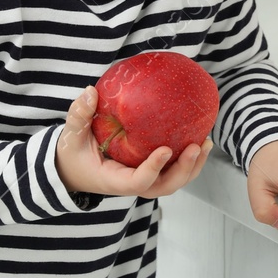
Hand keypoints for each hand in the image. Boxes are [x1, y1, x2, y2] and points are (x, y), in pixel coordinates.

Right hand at [55, 85, 214, 199]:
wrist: (74, 168)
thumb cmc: (73, 153)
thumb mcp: (70, 135)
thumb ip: (79, 114)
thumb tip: (90, 91)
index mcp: (113, 181)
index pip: (137, 182)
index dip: (153, 169)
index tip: (166, 150)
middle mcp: (132, 184)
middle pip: (164, 186)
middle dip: (183, 170)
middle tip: (196, 146)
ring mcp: (144, 179)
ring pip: (174, 181)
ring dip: (193, 166)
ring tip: (206, 142)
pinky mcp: (151, 171)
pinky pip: (173, 169)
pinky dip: (189, 158)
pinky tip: (200, 136)